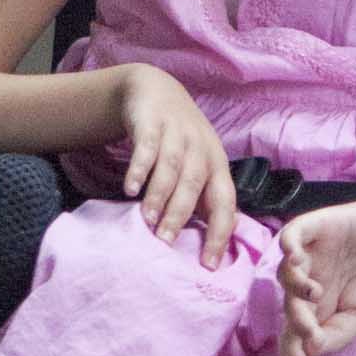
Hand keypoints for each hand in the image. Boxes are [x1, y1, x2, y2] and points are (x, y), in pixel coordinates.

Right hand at [117, 66, 235, 267]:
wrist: (156, 91)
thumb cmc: (181, 142)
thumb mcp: (198, 167)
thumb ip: (202, 199)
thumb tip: (214, 241)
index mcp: (218, 167)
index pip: (225, 203)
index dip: (220, 234)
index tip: (209, 264)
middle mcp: (202, 150)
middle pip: (195, 186)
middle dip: (181, 216)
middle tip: (166, 243)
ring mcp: (178, 134)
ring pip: (171, 168)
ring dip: (159, 195)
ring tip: (148, 220)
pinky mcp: (152, 123)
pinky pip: (147, 147)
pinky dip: (139, 168)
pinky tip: (130, 188)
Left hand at [277, 196, 355, 355]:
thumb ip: (338, 332)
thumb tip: (311, 351)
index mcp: (317, 306)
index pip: (295, 333)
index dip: (293, 354)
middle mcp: (308, 281)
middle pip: (287, 305)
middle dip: (296, 323)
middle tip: (313, 334)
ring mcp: (311, 254)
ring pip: (286, 272)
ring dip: (294, 287)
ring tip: (315, 294)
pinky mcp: (317, 227)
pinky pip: (292, 235)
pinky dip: (289, 246)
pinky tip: (295, 259)